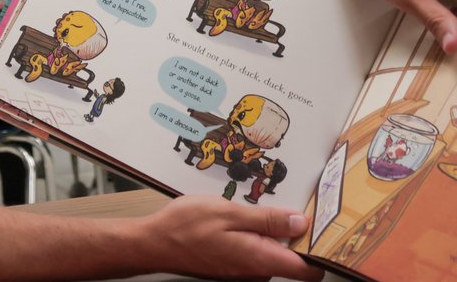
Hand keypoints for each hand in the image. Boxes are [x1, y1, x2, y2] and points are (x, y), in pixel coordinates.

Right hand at [139, 195, 323, 281]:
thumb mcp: (229, 212)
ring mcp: (244, 272)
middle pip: (292, 258)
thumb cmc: (186, 227)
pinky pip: (254, 252)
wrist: (154, 243)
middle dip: (290, 232)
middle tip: (280, 203)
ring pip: (271, 252)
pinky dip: (251, 236)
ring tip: (248, 208)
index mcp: (261, 260)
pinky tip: (234, 219)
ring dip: (267, 232)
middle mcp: (257, 272)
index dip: (320, 249)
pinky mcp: (233, 267)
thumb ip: (268, 219)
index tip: (321, 226)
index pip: (309, 270)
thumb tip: (301, 222)